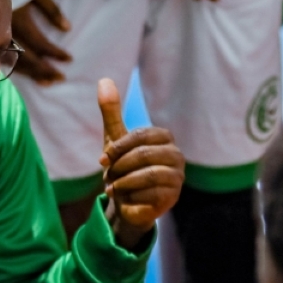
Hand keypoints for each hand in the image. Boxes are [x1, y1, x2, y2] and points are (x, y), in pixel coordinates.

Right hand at [11, 0, 72, 84]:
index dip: (56, 54)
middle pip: (29, 60)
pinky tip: (27, 73)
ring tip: (48, 82)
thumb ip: (52, 9)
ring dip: (32, 74)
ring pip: (15, 64)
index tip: (69, 59)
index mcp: (20, 22)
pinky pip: (2, 61)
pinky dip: (16, 69)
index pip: (41, 45)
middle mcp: (6, 34)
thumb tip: (67, 29)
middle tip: (61, 78)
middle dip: (46, 70)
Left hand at [97, 78, 184, 249]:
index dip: (119, 147)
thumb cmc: (122, 167)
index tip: (103, 159)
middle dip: (120, 166)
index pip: (141, 135)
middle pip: (145, 155)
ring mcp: (178, 176)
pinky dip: (133, 196)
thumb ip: (112, 111)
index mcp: (163, 137)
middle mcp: (176, 155)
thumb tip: (104, 80)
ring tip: (113, 187)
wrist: (126, 202)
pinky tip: (125, 198)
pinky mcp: (174, 196)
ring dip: (124, 182)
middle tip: (108, 175)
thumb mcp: (114, 138)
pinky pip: (152, 194)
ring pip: (149, 175)